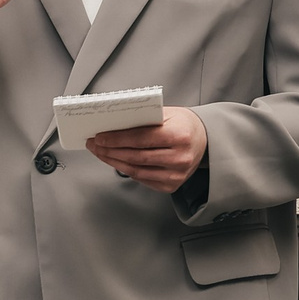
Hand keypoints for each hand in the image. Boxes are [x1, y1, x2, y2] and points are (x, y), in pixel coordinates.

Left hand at [86, 107, 208, 191]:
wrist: (204, 140)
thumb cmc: (182, 124)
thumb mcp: (167, 113)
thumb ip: (143, 118)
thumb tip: (112, 125)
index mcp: (179, 136)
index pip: (140, 139)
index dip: (117, 139)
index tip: (99, 137)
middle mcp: (180, 158)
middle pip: (136, 157)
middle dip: (110, 151)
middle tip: (94, 145)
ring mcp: (176, 175)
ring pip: (136, 171)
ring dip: (114, 162)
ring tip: (101, 153)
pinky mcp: (171, 185)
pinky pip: (142, 179)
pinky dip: (126, 170)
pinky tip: (116, 161)